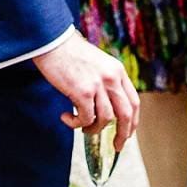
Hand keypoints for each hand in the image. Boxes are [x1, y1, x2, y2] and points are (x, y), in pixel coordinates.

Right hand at [34, 30, 138, 150]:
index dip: (132, 121)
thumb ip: (105, 82)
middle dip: (122, 134)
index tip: (126, 133)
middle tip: (116, 146)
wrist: (52, 40)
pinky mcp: (82, 92)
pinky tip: (66, 117)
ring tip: (82, 127)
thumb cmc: (70, 53)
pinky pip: (85, 118)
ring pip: (105, 119)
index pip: (133, 101)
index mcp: (117, 71)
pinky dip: (76, 124)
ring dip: (93, 129)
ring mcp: (98, 85)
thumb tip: (106, 110)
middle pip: (126, 114)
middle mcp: (112, 78)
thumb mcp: (97, 64)